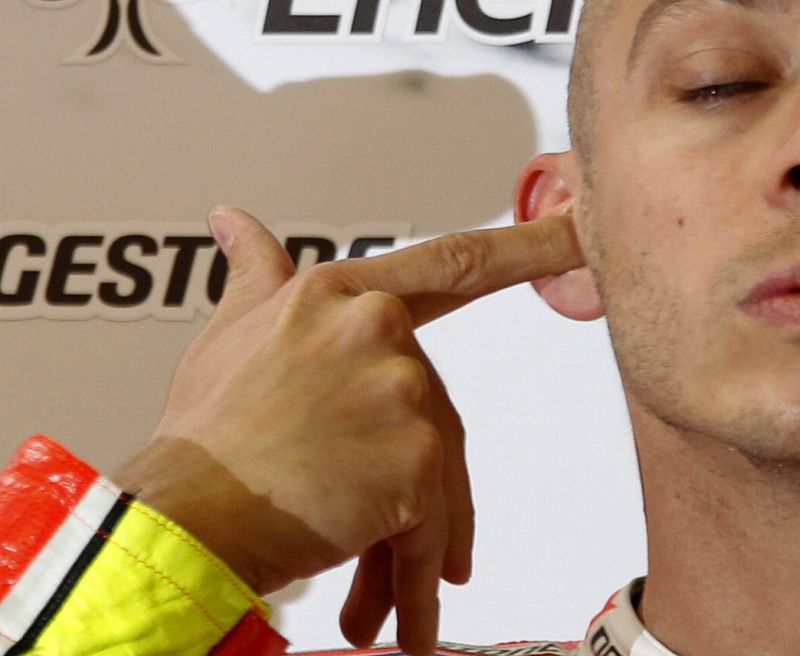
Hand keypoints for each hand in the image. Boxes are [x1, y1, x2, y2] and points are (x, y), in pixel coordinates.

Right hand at [115, 205, 582, 654]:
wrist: (179, 518)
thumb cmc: (204, 434)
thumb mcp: (228, 333)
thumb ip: (253, 272)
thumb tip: (234, 222)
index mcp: (343, 292)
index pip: (455, 264)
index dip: (528, 245)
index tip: (582, 227)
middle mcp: (381, 330)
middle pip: (436, 413)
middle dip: (409, 481)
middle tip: (368, 532)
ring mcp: (403, 394)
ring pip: (438, 478)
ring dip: (411, 544)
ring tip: (375, 598)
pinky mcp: (417, 464)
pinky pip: (432, 529)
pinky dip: (416, 585)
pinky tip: (407, 626)